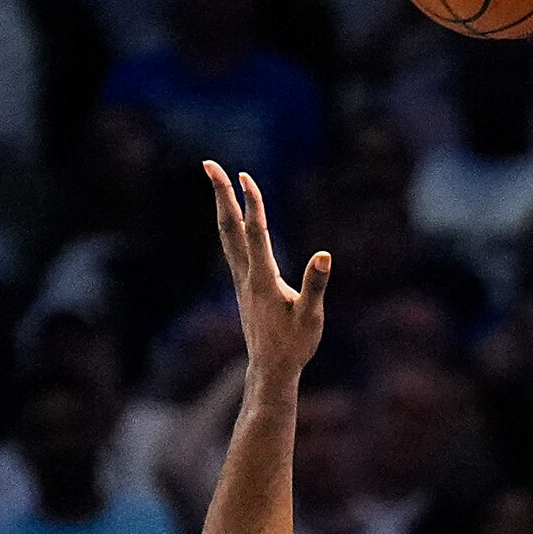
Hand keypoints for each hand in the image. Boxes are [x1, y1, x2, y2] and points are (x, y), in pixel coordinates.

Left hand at [204, 160, 329, 381]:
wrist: (271, 369)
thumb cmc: (294, 345)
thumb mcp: (311, 316)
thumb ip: (315, 285)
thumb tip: (323, 255)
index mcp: (263, 279)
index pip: (255, 233)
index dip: (251, 204)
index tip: (245, 176)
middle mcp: (246, 275)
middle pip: (229, 227)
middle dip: (221, 194)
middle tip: (209, 164)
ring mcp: (242, 280)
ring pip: (227, 235)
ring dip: (222, 206)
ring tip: (217, 180)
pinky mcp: (244, 285)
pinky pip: (233, 246)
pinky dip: (230, 225)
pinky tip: (231, 218)